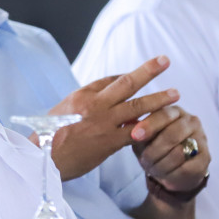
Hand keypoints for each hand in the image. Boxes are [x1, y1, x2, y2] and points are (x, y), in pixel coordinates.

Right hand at [48, 56, 178, 180]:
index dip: (128, 76)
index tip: (138, 76)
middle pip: (126, 83)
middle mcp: (95, 104)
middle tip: (165, 60)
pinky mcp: (110, 142)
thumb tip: (98, 100)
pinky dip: (150, 128)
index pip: (110, 79)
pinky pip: (137, 132)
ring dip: (159, 99)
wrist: (43, 158)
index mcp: (82, 94)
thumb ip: (82, 104)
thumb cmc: (48, 135)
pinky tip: (163, 125)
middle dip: (148, 71)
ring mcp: (104, 122)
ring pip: (137, 106)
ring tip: (175, 94)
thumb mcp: (61, 110)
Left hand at [130, 105, 209, 193]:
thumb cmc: (153, 148)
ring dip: (161, 164)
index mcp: (174, 111)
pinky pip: (186, 168)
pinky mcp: (206, 157)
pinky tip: (164, 175)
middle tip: (144, 161)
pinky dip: (171, 174)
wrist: (172, 171)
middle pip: (171, 134)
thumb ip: (135, 129)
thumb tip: (125, 121)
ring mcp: (201, 138)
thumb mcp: (142, 138)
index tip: (135, 136)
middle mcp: (191, 121)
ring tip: (151, 169)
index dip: (148, 126)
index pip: (162, 114)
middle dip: (154, 151)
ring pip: (178, 153)